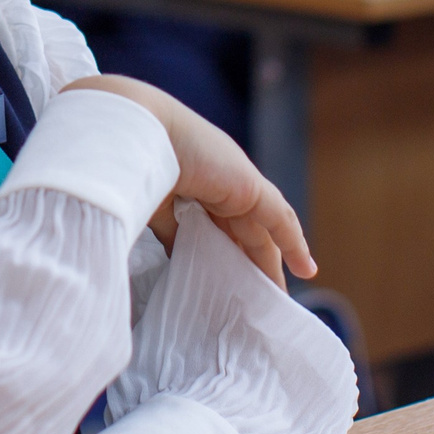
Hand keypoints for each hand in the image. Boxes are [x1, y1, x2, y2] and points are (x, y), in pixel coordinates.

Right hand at [64, 74, 314, 284]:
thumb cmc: (128, 165)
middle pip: (241, 233)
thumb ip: (166, 230)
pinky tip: (305, 270)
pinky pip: (279, 220)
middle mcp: (218, 182)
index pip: (213, 226)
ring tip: (277, 299)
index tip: (223, 281)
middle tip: (254, 303)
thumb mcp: (152, 205)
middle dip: (248, 266)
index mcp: (191, 185)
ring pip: (262, 231)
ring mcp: (235, 183)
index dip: (222, 252)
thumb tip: (172, 256)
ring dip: (271, 263)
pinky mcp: (250, 187)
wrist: (133, 130)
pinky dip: (293, 244)